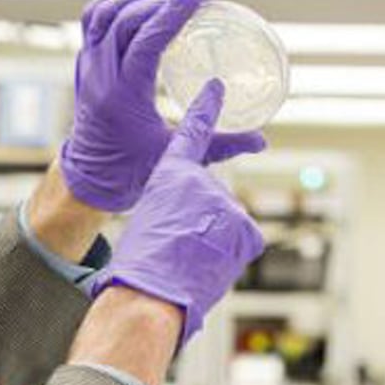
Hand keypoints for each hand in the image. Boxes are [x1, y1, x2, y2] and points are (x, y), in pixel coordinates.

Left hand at [61, 0, 265, 211]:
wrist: (88, 178)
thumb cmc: (129, 170)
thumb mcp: (174, 158)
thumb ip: (218, 147)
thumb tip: (260, 140)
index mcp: (123, 97)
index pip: (144, 42)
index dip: (171, 13)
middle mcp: (100, 76)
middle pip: (124, 20)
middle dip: (160, 1)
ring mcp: (88, 67)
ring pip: (104, 13)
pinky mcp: (85, 63)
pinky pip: (93, 18)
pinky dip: (116, 0)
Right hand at [89, 79, 265, 347]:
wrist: (148, 296)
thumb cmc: (138, 267)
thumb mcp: (147, 223)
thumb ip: (173, 211)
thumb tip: (192, 225)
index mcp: (168, 178)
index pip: (191, 136)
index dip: (204, 110)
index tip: (215, 88)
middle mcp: (201, 184)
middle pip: (211, 202)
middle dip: (202, 225)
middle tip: (178, 248)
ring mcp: (227, 205)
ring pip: (227, 225)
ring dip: (214, 244)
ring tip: (190, 262)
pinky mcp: (246, 228)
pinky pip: (243, 243)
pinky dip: (230, 257)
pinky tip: (209, 267)